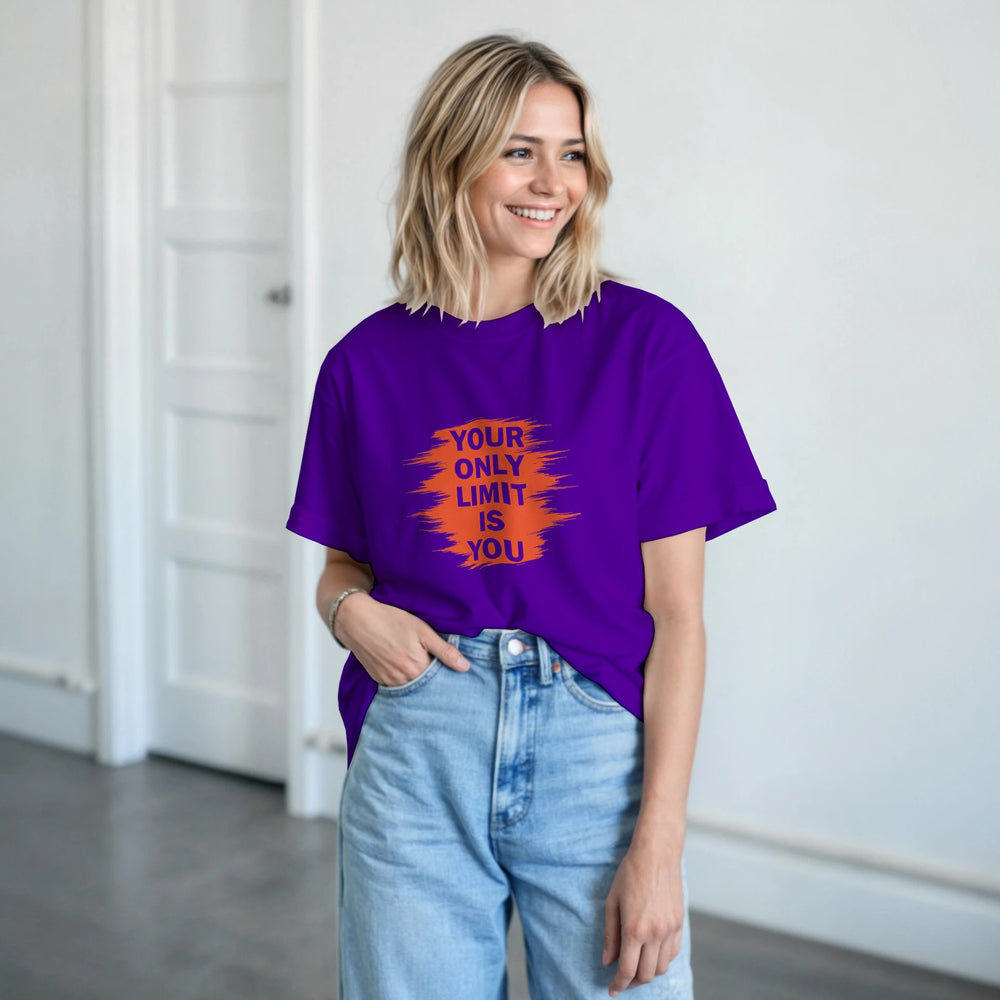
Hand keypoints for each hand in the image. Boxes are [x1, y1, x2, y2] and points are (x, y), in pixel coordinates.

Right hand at [334, 593, 469, 685]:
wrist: (357, 620)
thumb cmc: (390, 620)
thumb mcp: (423, 630)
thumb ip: (445, 651)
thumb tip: (465, 667)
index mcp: (417, 667)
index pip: (439, 679)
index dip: (445, 673)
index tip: (449, 668)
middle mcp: (403, 679)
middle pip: (425, 685)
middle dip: (432, 678)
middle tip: (434, 664)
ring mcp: (389, 681)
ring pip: (411, 686)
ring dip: (417, 679)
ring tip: (417, 662)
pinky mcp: (378, 679)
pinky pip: (396, 685)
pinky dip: (403, 679)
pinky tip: (404, 666)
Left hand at [603, 843, 684, 996]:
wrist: (657, 853)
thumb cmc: (630, 873)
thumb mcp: (612, 902)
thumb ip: (610, 935)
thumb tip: (607, 961)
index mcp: (635, 929)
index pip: (627, 970)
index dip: (618, 984)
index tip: (612, 989)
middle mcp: (655, 933)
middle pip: (646, 974)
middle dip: (632, 982)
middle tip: (621, 980)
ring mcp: (670, 929)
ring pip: (661, 967)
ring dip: (647, 973)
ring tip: (635, 967)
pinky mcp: (679, 924)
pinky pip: (672, 953)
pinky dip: (660, 960)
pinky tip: (650, 954)